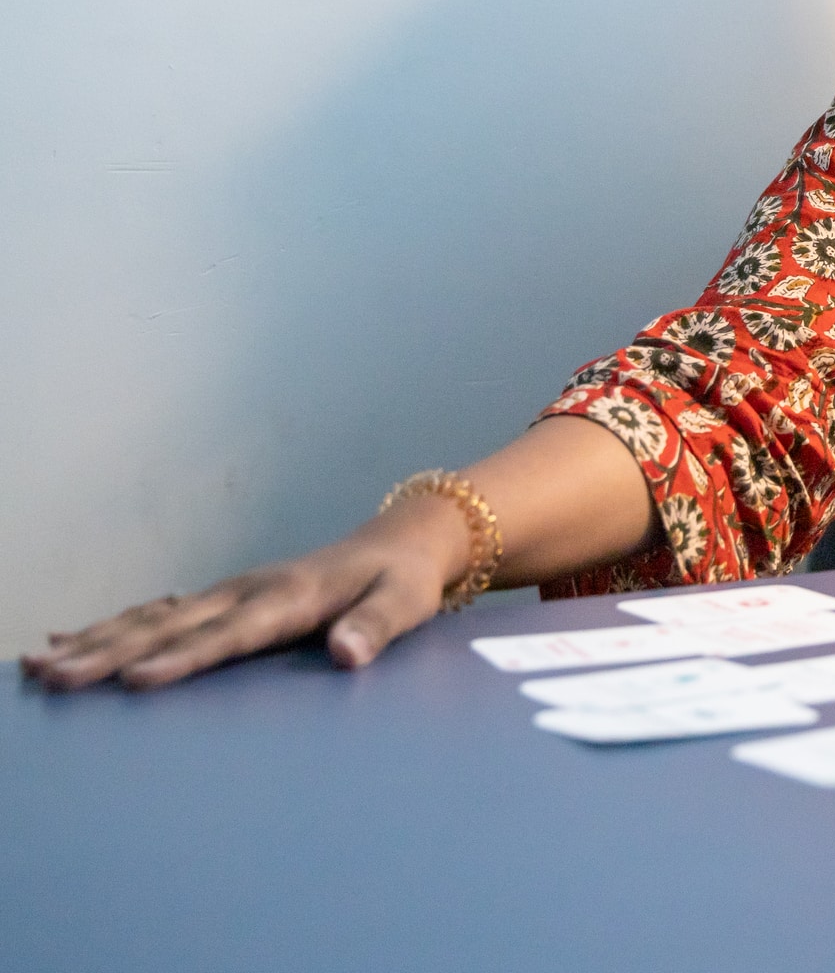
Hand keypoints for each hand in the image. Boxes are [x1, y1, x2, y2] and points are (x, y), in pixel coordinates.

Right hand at [19, 496, 466, 690]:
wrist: (401, 541)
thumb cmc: (403, 581)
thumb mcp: (405, 603)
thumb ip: (377, 628)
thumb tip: (346, 654)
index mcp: (289, 598)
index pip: (229, 635)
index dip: (184, 659)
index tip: (136, 681)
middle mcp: (248, 592)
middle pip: (170, 627)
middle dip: (110, 655)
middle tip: (55, 680)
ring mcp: (231, 593)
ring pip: (152, 620)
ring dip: (96, 643)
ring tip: (40, 667)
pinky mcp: (224, 599)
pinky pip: (158, 615)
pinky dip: (112, 629)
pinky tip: (67, 644)